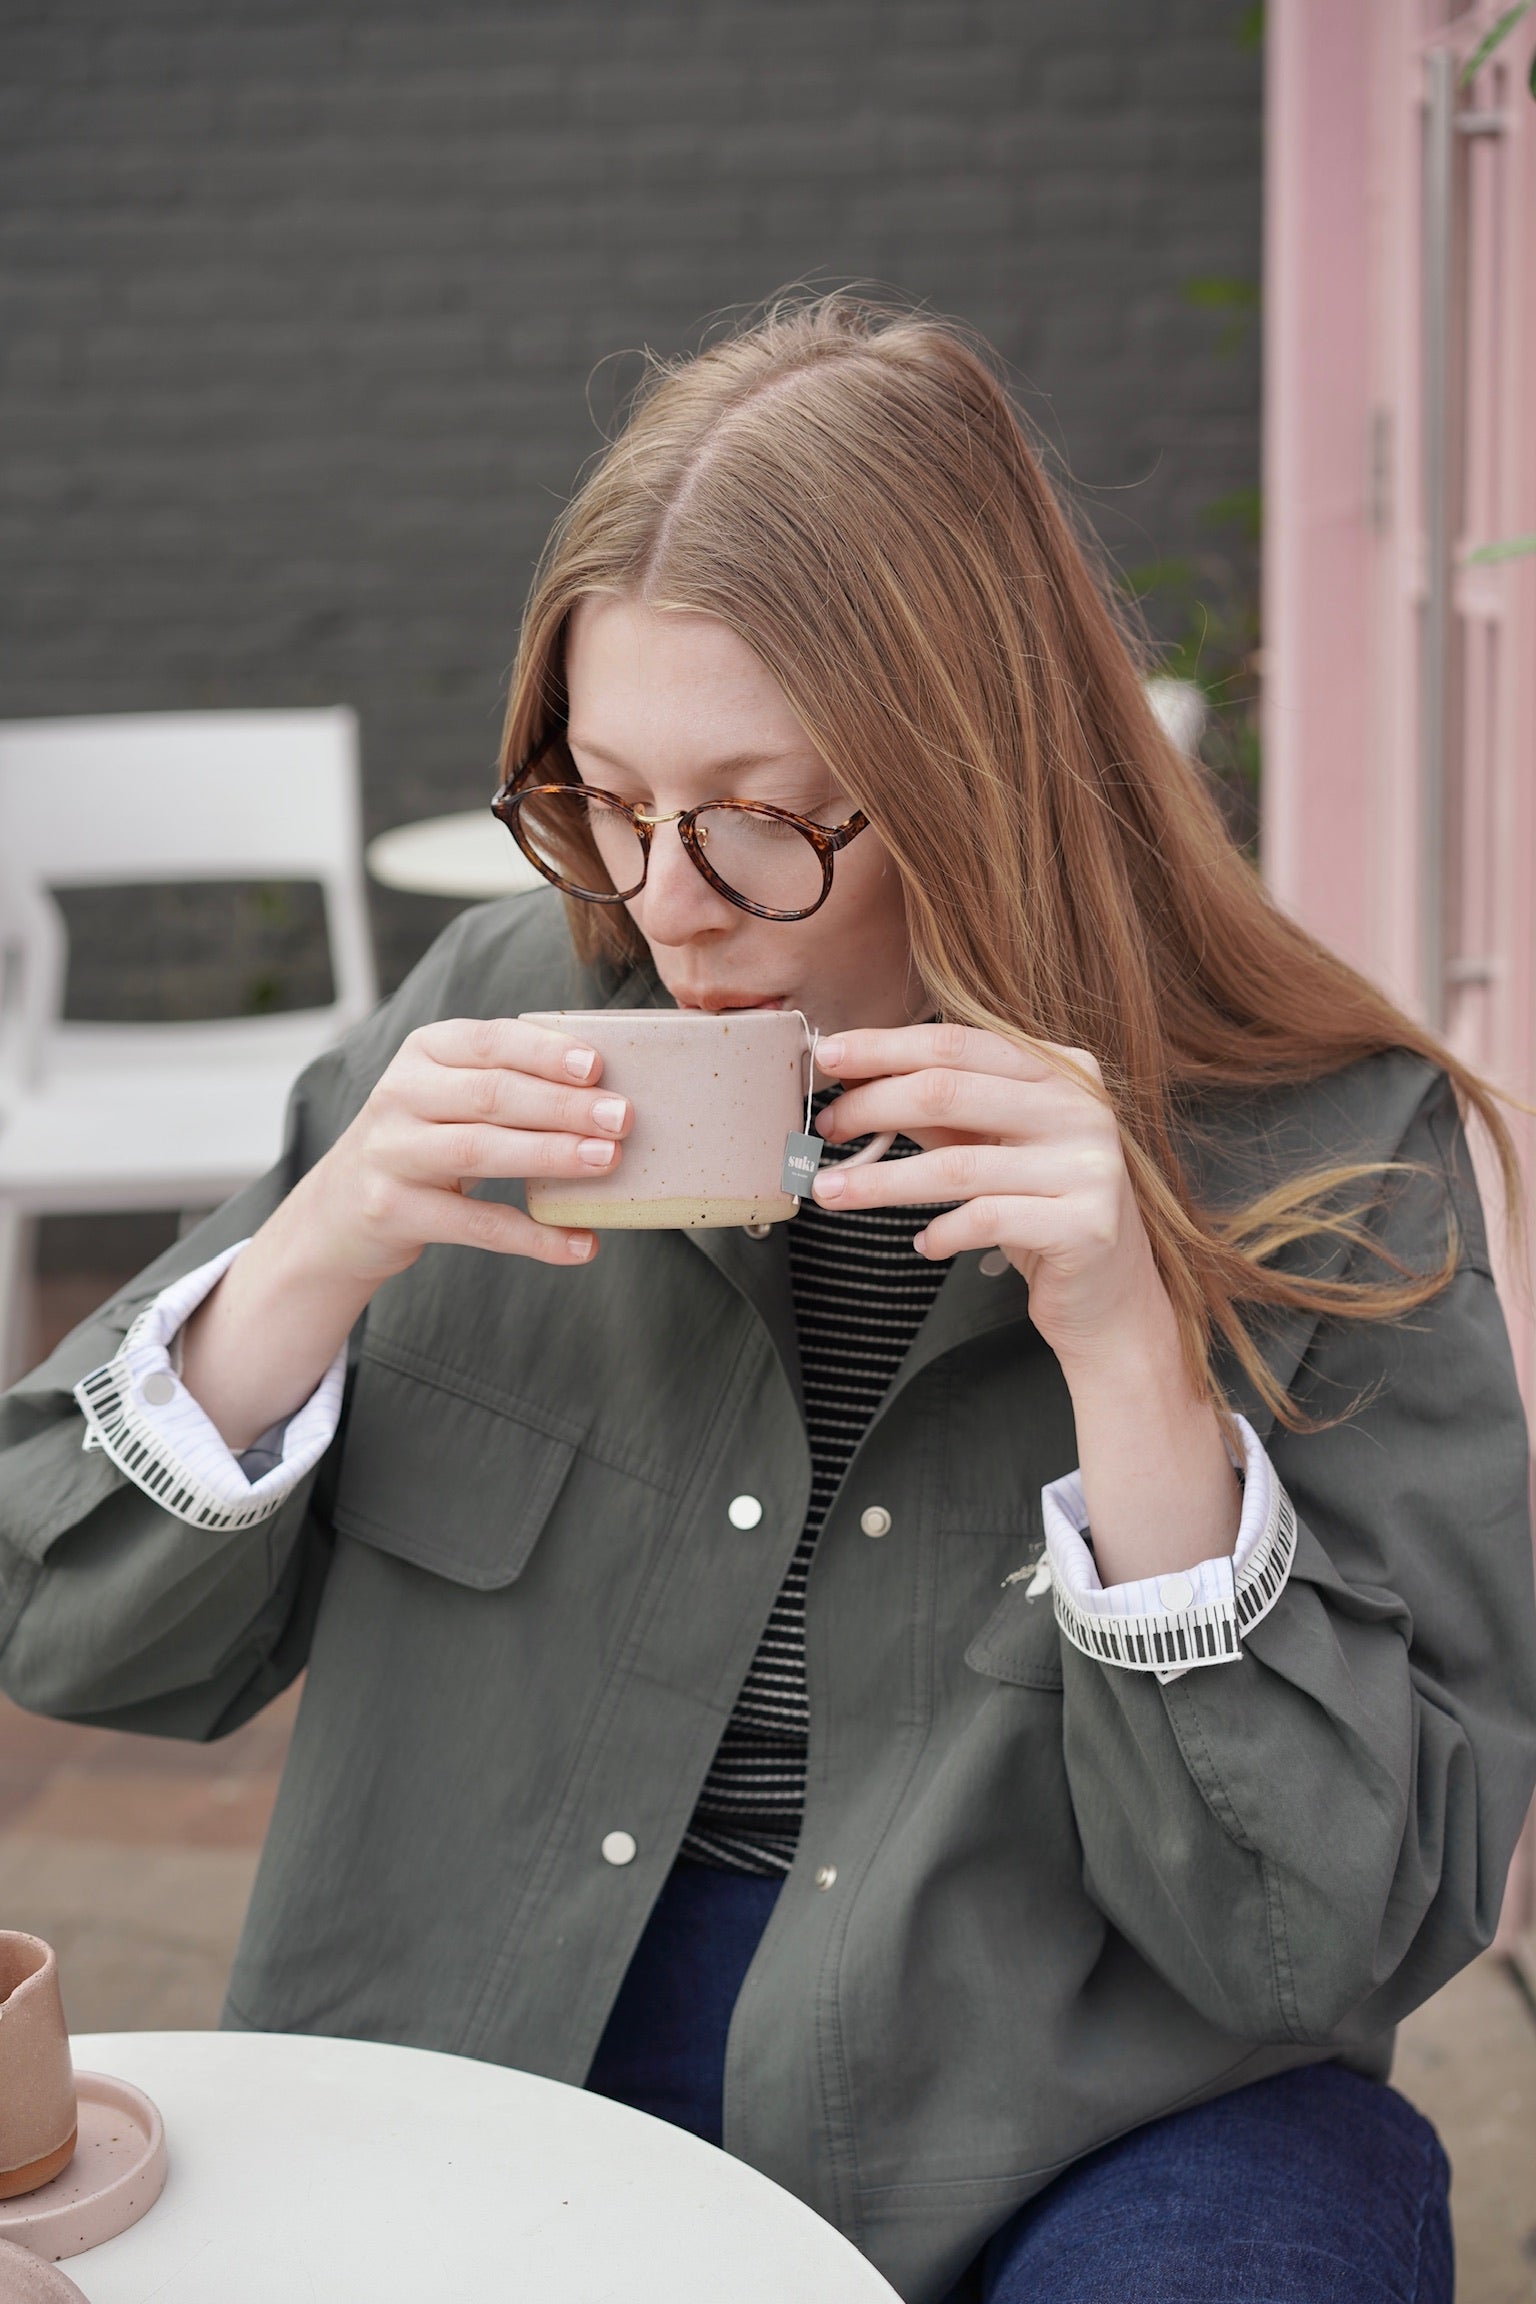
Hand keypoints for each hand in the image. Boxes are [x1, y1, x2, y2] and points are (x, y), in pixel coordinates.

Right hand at [300, 1016, 632, 1282]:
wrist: (339, 1210)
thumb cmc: (424, 1140)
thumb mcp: (448, 1095)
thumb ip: (508, 1082)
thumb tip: (607, 1092)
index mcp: (423, 1051)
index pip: (489, 1041)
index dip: (544, 1052)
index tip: (597, 1067)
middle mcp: (400, 1094)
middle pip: (491, 1094)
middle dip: (562, 1105)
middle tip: (622, 1117)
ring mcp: (391, 1153)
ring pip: (480, 1150)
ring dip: (550, 1154)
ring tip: (607, 1160)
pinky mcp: (393, 1210)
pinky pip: (475, 1225)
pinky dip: (533, 1237)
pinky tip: (580, 1245)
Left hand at [809, 1022, 1166, 1375]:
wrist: (1112, 1299)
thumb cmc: (1044, 1213)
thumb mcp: (993, 1147)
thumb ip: (939, 1110)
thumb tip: (859, 1081)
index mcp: (1061, 1072)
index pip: (957, 1043)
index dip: (886, 1047)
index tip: (829, 1055)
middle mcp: (1082, 1109)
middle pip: (948, 1091)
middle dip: (871, 1107)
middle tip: (823, 1128)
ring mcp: (1089, 1167)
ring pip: (955, 1164)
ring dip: (881, 1180)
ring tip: (832, 1191)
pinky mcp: (1084, 1226)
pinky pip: (984, 1219)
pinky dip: (940, 1232)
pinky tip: (924, 1244)